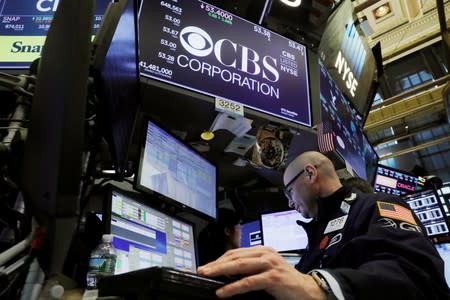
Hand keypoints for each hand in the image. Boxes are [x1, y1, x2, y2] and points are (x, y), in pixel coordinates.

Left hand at [197, 246, 326, 299]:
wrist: (309, 291)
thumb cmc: (286, 283)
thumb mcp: (266, 271)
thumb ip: (251, 269)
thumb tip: (227, 274)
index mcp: (262, 250)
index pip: (235, 252)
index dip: (219, 259)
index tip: (206, 266)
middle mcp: (265, 254)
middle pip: (235, 257)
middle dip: (215, 264)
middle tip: (201, 270)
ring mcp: (270, 264)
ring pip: (239, 266)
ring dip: (220, 271)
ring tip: (207, 276)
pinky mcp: (273, 278)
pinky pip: (249, 282)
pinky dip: (233, 287)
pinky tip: (223, 292)